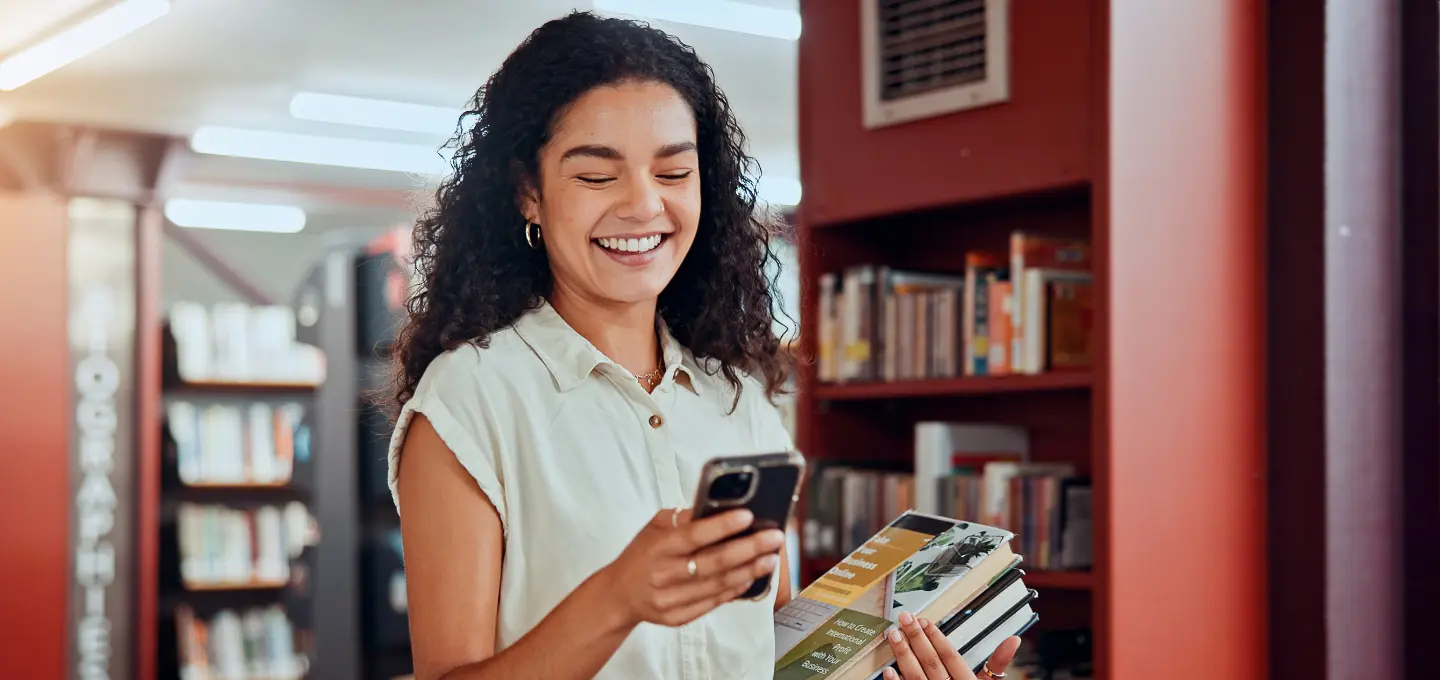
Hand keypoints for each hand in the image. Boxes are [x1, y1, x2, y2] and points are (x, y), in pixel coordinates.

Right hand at [598, 507, 784, 628]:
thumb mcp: (654, 528)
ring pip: (718, 584)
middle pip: (713, 562)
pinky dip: (736, 589)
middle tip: (774, 537)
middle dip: (749, 548)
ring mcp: (671, 599)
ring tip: (771, 556)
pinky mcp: (678, 617)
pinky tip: (752, 577)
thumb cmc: (642, 554)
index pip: (694, 535)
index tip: (748, 515)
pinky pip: (713, 603)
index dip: (722, 526)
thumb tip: (718, 507)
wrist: (618, 594)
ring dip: (749, 570)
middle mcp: (664, 574)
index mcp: (658, 547)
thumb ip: (683, 518)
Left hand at [882, 611, 1021, 679]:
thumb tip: (1013, 640)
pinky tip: (887, 671)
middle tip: (905, 619)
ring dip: (903, 655)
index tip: (925, 622)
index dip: (937, 638)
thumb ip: (997, 663)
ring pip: (916, 676)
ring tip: (893, 635)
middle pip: (931, 662)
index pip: (951, 657)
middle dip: (917, 638)